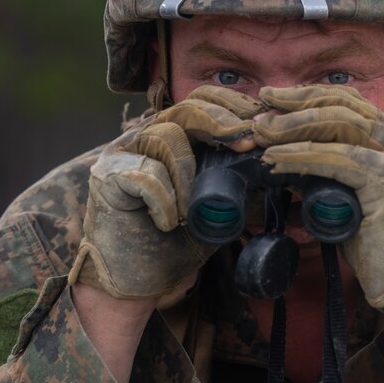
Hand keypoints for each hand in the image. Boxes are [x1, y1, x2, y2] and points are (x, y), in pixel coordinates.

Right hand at [72, 87, 262, 298]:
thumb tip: (276, 161)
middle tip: (246, 144)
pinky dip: (164, 201)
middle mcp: (148, 137)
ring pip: (167, 137)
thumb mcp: (218, 208)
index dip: (233, 105)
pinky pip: (145, 174)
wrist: (139, 282)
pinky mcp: (107, 176)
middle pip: (186, 107)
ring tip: (190, 213)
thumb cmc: (176, 244)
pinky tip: (168, 223)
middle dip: (221, 122)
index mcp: (176, 137)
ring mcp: (124, 153)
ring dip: (188, 177)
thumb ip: (239, 181)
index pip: (203, 100)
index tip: (259, 125)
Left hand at [253, 85, 383, 307]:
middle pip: (341, 106)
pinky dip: (301, 157)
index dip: (309, 94)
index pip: (349, 101)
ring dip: (292, 127)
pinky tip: (276, 160)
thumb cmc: (382, 243)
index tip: (274, 98)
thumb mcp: (355, 194)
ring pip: (337, 125)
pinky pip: (335, 159)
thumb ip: (330, 171)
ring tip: (262, 135)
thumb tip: (286, 155)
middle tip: (260, 112)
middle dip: (295, 105)